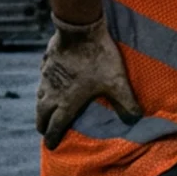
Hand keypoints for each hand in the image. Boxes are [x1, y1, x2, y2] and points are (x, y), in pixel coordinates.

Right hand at [36, 14, 141, 148]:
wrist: (80, 29)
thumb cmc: (99, 58)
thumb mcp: (117, 82)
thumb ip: (126, 102)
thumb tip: (137, 119)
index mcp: (67, 101)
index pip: (56, 125)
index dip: (52, 137)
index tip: (50, 146)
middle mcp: (53, 92)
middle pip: (42, 113)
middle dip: (43, 124)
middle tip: (44, 130)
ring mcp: (47, 76)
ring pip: (39, 96)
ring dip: (41, 106)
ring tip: (43, 110)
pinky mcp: (46, 61)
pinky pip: (42, 77)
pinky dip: (43, 84)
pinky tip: (47, 81)